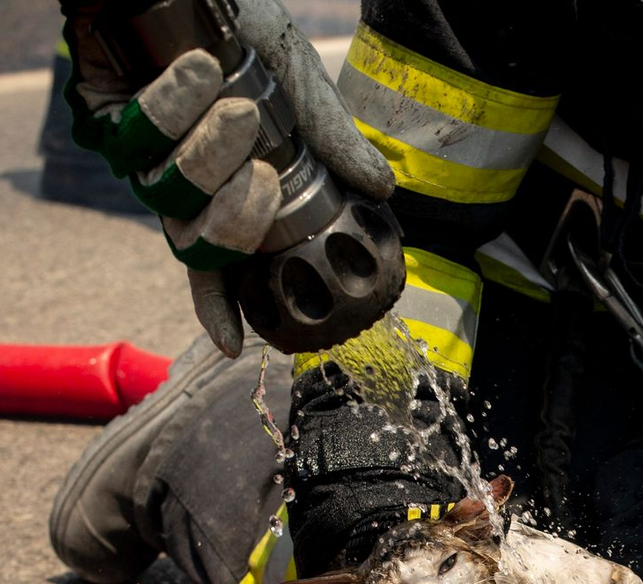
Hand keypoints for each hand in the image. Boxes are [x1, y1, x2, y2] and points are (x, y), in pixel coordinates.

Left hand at [64, 0, 394, 356]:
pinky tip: (200, 69)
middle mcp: (189, 189)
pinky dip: (177, 104)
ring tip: (235, 102)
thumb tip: (385, 190)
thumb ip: (336, 143)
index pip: (224, 266)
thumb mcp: (303, 90)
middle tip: (265, 175)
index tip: (234, 344)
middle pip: (203, 245)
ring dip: (209, 152)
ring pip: (172, 194)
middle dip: (237, 218)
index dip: (225, 308)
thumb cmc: (245, 33)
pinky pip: (140, 136)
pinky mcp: (111, 123)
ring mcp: (148, 160)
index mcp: (234, 194)